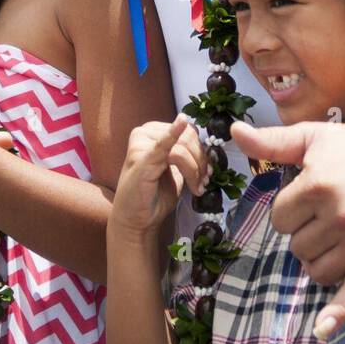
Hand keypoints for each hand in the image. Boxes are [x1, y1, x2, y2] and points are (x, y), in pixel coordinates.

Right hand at [110, 115, 208, 236]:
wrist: (135, 221)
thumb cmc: (154, 195)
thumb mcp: (175, 170)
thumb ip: (187, 154)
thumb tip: (209, 147)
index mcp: (152, 132)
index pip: (187, 131)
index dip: (202, 151)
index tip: (208, 172)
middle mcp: (144, 133)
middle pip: (187, 137)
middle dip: (200, 162)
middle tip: (204, 182)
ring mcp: (140, 145)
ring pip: (182, 148)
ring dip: (194, 170)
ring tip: (197, 188)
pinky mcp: (141, 160)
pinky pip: (161, 145)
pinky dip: (172, 134)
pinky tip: (181, 122)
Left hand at [229, 116, 344, 338]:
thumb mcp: (311, 137)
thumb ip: (271, 142)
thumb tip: (234, 132)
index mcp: (317, 186)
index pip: (280, 220)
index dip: (289, 210)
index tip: (305, 195)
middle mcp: (340, 216)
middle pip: (298, 247)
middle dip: (304, 232)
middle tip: (322, 212)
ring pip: (318, 271)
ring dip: (318, 258)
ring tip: (331, 235)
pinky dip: (339, 312)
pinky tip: (322, 329)